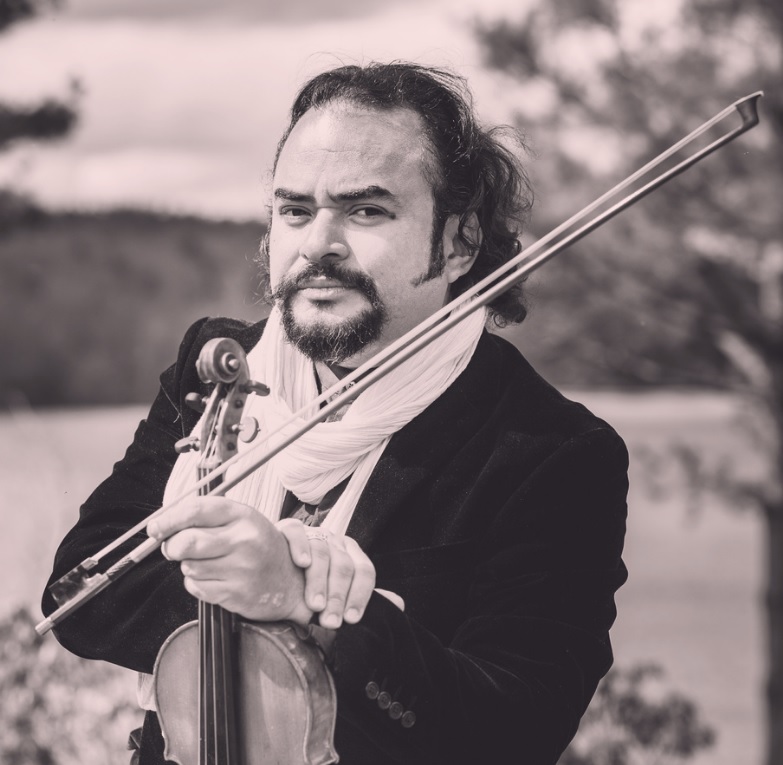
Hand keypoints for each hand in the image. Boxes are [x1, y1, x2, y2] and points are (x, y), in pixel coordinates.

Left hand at [147, 498, 311, 624]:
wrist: (289, 581)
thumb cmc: (258, 546)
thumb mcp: (241, 520)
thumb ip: (206, 517)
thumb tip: (162, 525)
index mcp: (243, 515)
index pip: (196, 510)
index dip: (169, 519)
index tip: (155, 527)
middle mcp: (244, 540)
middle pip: (186, 542)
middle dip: (172, 547)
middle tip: (174, 548)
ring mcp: (241, 568)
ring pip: (189, 566)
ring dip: (189, 566)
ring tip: (209, 563)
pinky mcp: (235, 593)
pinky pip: (196, 587)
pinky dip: (197, 584)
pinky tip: (216, 578)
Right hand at [276, 519, 375, 628]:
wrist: (271, 567)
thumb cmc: (306, 585)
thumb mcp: (335, 593)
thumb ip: (361, 597)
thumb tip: (398, 605)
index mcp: (350, 554)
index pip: (364, 571)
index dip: (360, 596)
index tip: (351, 620)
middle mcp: (335, 541)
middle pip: (344, 566)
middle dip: (338, 596)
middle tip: (330, 621)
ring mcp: (313, 533)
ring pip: (322, 553)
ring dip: (319, 581)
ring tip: (314, 605)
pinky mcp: (288, 528)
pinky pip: (297, 532)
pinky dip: (300, 546)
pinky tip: (301, 563)